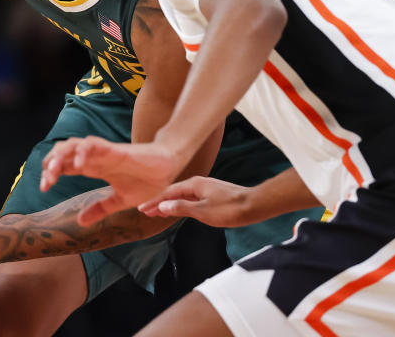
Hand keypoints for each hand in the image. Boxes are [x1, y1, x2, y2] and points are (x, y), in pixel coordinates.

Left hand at [40, 136, 181, 225]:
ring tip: (53, 171)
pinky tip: (78, 164)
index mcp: (95, 169)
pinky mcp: (117, 151)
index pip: (65, 166)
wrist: (169, 169)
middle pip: (64, 153)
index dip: (51, 173)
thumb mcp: (120, 201)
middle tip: (45, 182)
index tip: (44, 188)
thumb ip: (101, 209)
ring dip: (61, 155)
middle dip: (51, 163)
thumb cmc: (147, 180)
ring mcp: (105, 153)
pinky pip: (96, 145)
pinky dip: (84, 151)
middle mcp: (96, 159)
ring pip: (75, 145)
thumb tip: (80, 221)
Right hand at [138, 176, 252, 227]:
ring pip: (182, 195)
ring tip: (158, 212)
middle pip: (173, 192)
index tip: (142, 208)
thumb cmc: (229, 209)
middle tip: (146, 211)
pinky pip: (190, 198)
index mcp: (194, 184)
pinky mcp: (212, 194)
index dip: (154, 201)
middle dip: (159, 202)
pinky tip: (180, 209)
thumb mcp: (202, 211)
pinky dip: (181, 204)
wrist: (253, 205)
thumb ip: (181, 208)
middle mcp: (198, 183)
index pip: (168, 193)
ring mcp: (206, 188)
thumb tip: (163, 205)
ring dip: (169, 203)